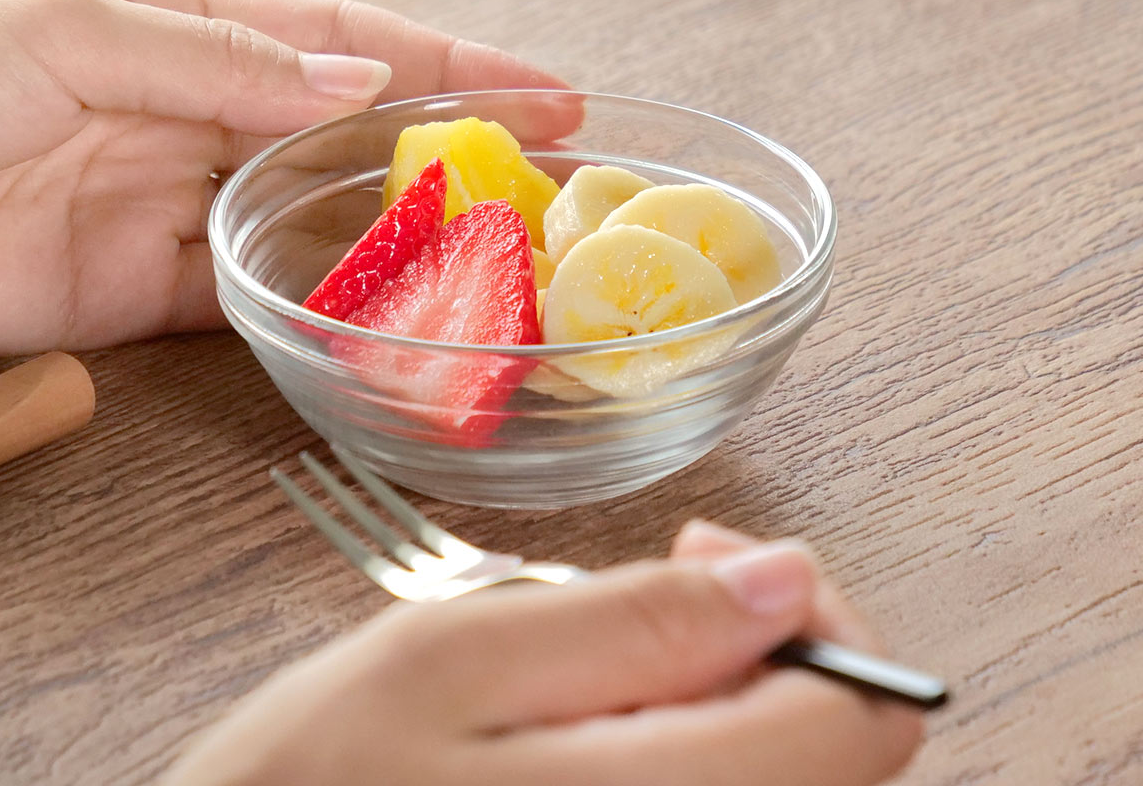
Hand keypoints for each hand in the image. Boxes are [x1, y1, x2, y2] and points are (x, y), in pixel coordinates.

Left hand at [0, 0, 566, 355]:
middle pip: (352, 128)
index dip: (452, 62)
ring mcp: (179, 203)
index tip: (546, 85)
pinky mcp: (146, 291)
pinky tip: (392, 314)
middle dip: (454, 145)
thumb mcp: (71, 25)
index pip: (346, 37)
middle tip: (557, 173)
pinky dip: (320, 306)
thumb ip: (219, 56)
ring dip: (404, 229)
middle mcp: (199, 107)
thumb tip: (357, 79)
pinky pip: (255, 297)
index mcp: (184, 19)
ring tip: (502, 245)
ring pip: (318, 216)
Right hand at [164, 524, 923, 785]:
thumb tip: (782, 579)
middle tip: (627, 598)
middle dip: (750, 645)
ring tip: (582, 670)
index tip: (703, 554)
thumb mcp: (450, 659)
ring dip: (707, 698)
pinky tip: (579, 734)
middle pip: (834, 754)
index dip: (812, 607)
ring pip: (773, 778)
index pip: (866, 716)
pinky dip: (675, 748)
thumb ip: (629, 620)